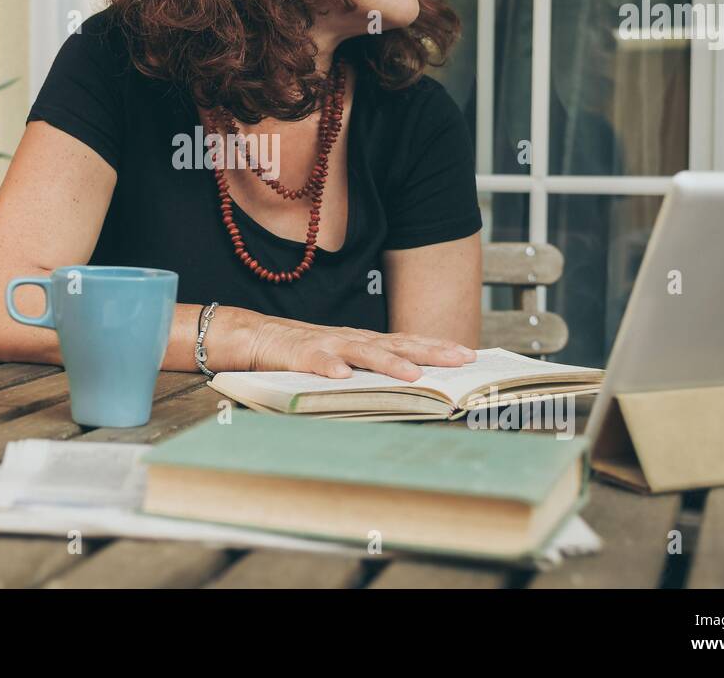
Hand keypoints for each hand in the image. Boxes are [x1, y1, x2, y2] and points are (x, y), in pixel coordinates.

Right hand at [244, 317, 476, 380]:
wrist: (255, 337)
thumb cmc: (302, 353)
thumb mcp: (342, 361)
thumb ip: (369, 370)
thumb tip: (408, 386)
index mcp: (363, 342)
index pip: (406, 342)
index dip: (436, 347)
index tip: (468, 354)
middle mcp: (351, 340)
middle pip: (396, 344)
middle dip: (429, 351)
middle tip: (460, 359)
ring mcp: (326, 345)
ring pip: (362, 353)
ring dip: (388, 364)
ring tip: (413, 375)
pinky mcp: (298, 354)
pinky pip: (315, 361)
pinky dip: (329, 367)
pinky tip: (342, 376)